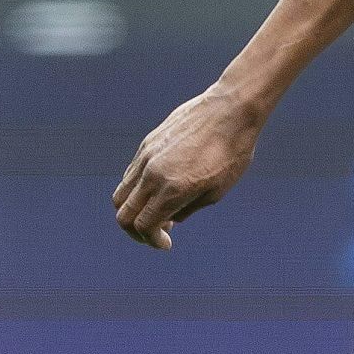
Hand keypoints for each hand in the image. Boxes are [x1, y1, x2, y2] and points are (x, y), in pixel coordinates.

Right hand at [114, 88, 262, 248]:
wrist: (230, 109)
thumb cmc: (232, 152)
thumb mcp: (216, 191)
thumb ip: (187, 209)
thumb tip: (169, 220)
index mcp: (172, 189)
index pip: (143, 225)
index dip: (152, 240)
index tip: (167, 244)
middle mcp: (152, 173)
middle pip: (123, 213)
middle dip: (136, 231)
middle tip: (157, 234)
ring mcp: (146, 156)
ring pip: (122, 193)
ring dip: (134, 209)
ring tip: (159, 212)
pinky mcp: (147, 143)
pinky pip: (131, 174)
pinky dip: (138, 190)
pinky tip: (160, 190)